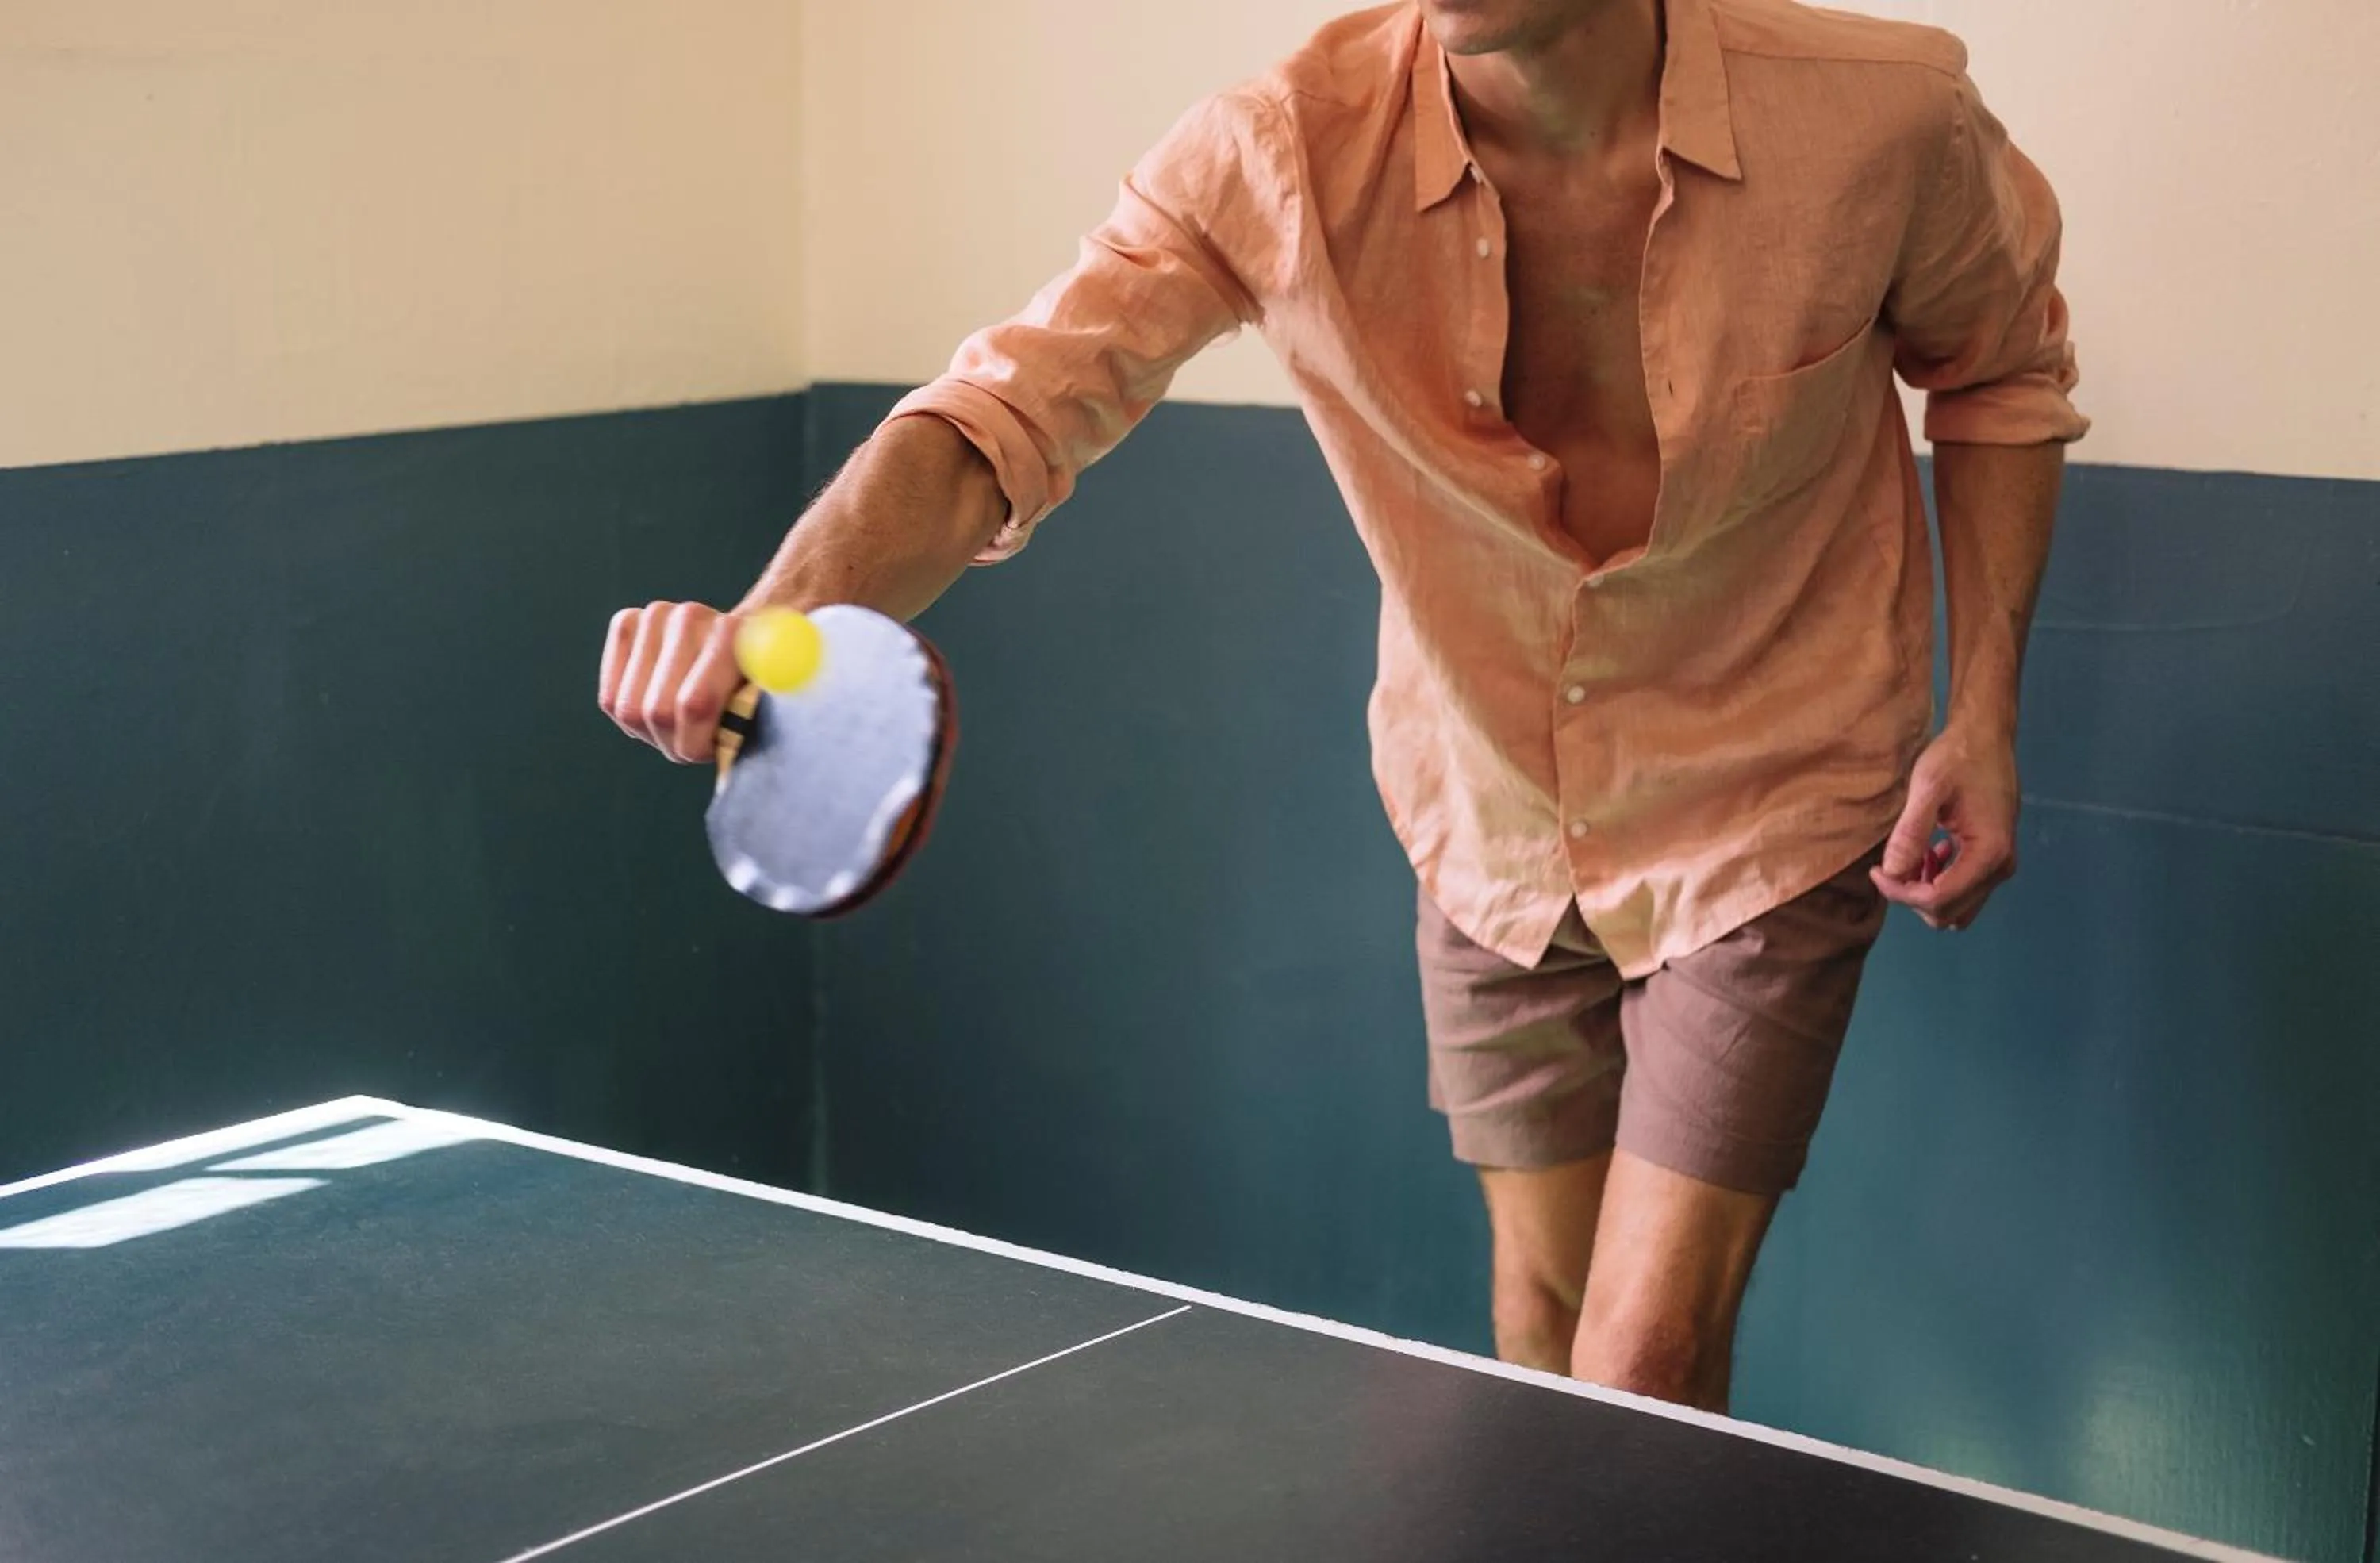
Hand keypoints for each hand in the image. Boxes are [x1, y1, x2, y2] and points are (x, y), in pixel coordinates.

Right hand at [598, 601, 744, 763]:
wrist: (737, 643)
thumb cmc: (751, 686)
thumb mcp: (765, 705)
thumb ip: (752, 714)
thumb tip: (734, 733)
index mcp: (732, 637)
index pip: (695, 707)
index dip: (699, 743)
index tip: (712, 750)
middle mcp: (689, 618)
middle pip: (658, 711)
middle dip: (675, 741)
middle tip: (695, 742)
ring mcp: (654, 616)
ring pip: (630, 710)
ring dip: (654, 732)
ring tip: (681, 722)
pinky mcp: (626, 623)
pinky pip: (610, 697)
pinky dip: (633, 718)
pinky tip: (658, 703)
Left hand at [1870, 721, 2019, 931]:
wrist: (1985, 738)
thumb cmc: (1958, 758)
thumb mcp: (1928, 788)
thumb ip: (1911, 832)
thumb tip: (1892, 873)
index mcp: (1989, 854)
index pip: (1938, 900)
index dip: (1901, 893)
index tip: (1877, 870)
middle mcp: (2000, 867)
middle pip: (1948, 911)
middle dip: (1912, 894)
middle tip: (1890, 863)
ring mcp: (2000, 866)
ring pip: (1955, 907)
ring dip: (1926, 890)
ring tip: (1910, 855)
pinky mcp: (1993, 859)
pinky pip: (1963, 890)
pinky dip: (1939, 881)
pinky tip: (1927, 852)